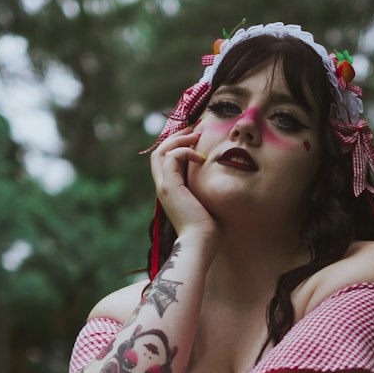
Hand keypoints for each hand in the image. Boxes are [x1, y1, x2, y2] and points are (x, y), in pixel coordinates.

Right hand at [150, 126, 216, 245]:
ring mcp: (163, 186)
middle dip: (176, 137)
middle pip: (158, 152)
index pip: (165, 160)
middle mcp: (163, 186)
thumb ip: (203, 186)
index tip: (195, 138)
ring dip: (179, 140)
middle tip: (194, 130)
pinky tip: (201, 157)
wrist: (200, 241)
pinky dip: (185, 151)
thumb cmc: (207, 226)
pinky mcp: (169, 187)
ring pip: (161, 151)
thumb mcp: (204, 199)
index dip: (177, 145)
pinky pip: (171, 157)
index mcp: (170, 189)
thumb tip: (214, 174)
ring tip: (196, 137)